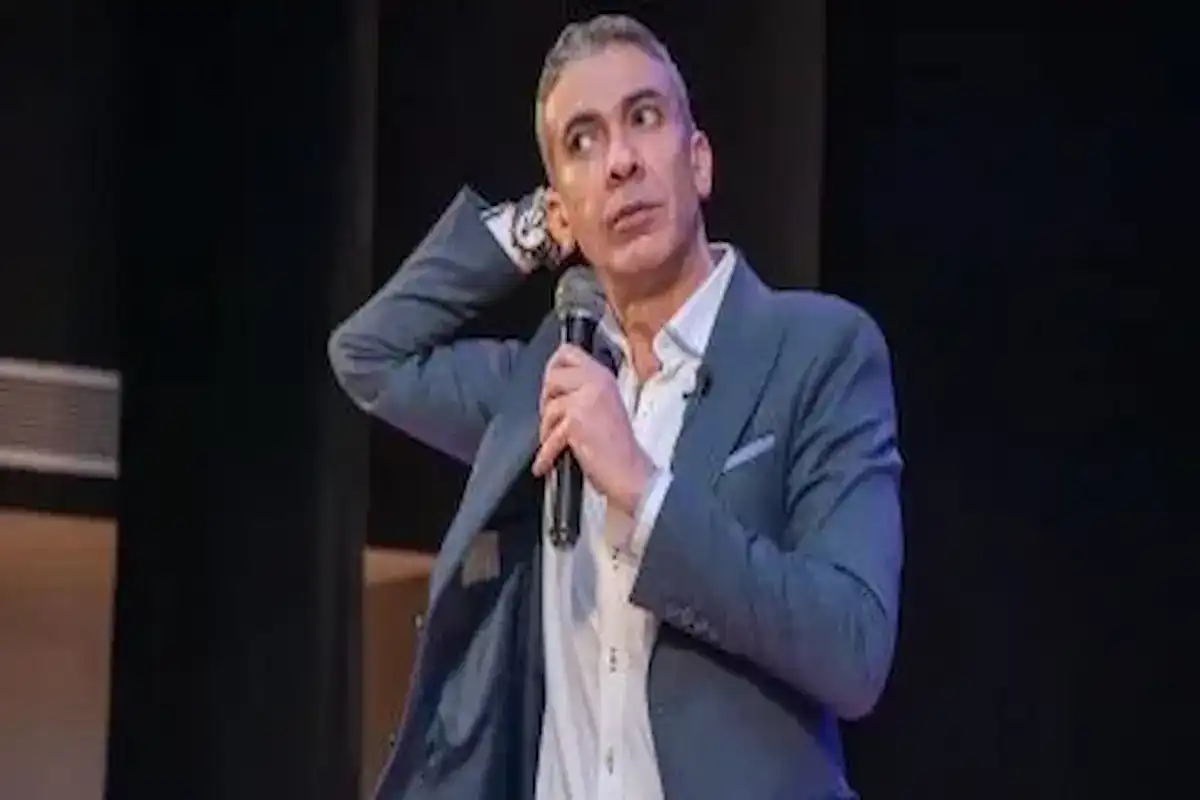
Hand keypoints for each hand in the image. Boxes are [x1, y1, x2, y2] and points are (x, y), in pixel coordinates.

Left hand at [532, 343, 653, 516]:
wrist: (630, 472)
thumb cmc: (618, 446)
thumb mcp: (604, 405)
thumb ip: (583, 390)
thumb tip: (552, 388)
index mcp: (603, 376)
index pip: (567, 352)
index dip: (552, 366)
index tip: (550, 386)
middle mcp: (596, 382)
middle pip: (551, 376)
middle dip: (546, 400)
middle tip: (552, 419)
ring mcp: (586, 400)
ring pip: (548, 407)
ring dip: (547, 429)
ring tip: (555, 443)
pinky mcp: (576, 422)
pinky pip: (549, 435)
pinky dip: (545, 454)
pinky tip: (545, 465)